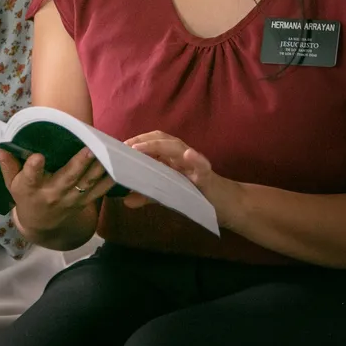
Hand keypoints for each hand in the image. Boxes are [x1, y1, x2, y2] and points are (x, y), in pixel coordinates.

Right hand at [0, 146, 114, 235]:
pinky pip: (99, 190)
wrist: (42, 225)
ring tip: (107, 152)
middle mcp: (52, 193)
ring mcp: (70, 198)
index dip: (33, 168)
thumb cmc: (26, 197)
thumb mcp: (12, 183)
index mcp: (30, 188)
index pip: (30, 177)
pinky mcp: (84, 200)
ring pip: (87, 182)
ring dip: (99, 168)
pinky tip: (119, 166)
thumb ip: (8, 165)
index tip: (38, 157)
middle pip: (67, 178)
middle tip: (89, 148)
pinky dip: (110, 179)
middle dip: (79, 163)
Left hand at [126, 131, 244, 227]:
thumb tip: (126, 200)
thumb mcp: (169, 195)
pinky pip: (203, 166)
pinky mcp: (208, 176)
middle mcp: (184, 156)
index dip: (136, 141)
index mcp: (173, 158)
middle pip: (163, 139)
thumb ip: (149, 195)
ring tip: (140, 149)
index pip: (153, 142)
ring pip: (178, 148)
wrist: (226, 205)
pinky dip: (196, 160)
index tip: (118, 147)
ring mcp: (196, 164)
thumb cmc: (198, 196)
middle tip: (125, 148)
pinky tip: (189, 155)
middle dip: (142, 141)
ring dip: (159, 146)